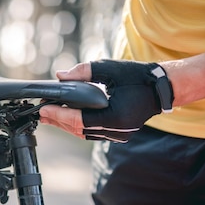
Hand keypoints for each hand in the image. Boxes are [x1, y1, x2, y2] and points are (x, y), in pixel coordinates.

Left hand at [40, 59, 172, 142]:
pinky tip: (67, 120)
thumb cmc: (139, 77)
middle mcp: (117, 131)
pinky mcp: (119, 134)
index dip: (59, 115)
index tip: (43, 108)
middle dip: (58, 121)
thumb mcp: (110, 69)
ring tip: (49, 117)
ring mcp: (119, 135)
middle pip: (79, 129)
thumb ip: (84, 72)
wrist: (163, 88)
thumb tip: (60, 76)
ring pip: (85, 134)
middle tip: (41, 113)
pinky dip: (79, 126)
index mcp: (116, 117)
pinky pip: (93, 133)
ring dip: (66, 125)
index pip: (80, 120)